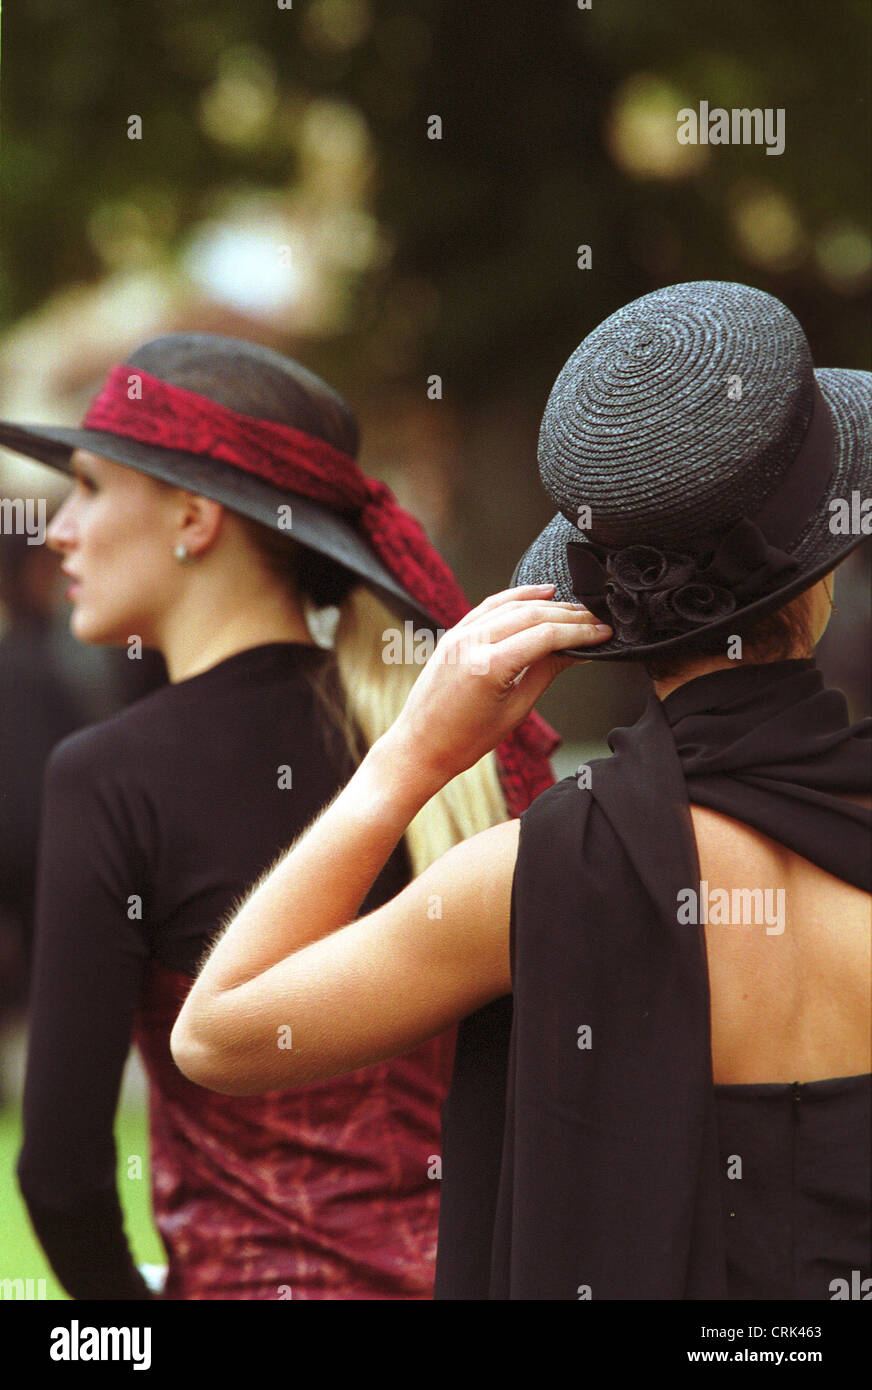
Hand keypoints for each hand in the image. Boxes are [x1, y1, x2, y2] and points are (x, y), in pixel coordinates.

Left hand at [384, 584, 611, 789]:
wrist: (420, 746)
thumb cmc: (464, 740)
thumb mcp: (516, 710)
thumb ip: (546, 672)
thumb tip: (575, 651)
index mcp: (489, 665)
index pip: (546, 636)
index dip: (580, 631)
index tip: (603, 632)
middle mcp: (472, 642)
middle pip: (532, 615)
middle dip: (570, 616)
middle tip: (597, 620)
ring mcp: (459, 634)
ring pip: (512, 605)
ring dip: (547, 604)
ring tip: (576, 609)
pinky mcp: (454, 633)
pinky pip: (490, 606)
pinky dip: (516, 597)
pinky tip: (539, 595)